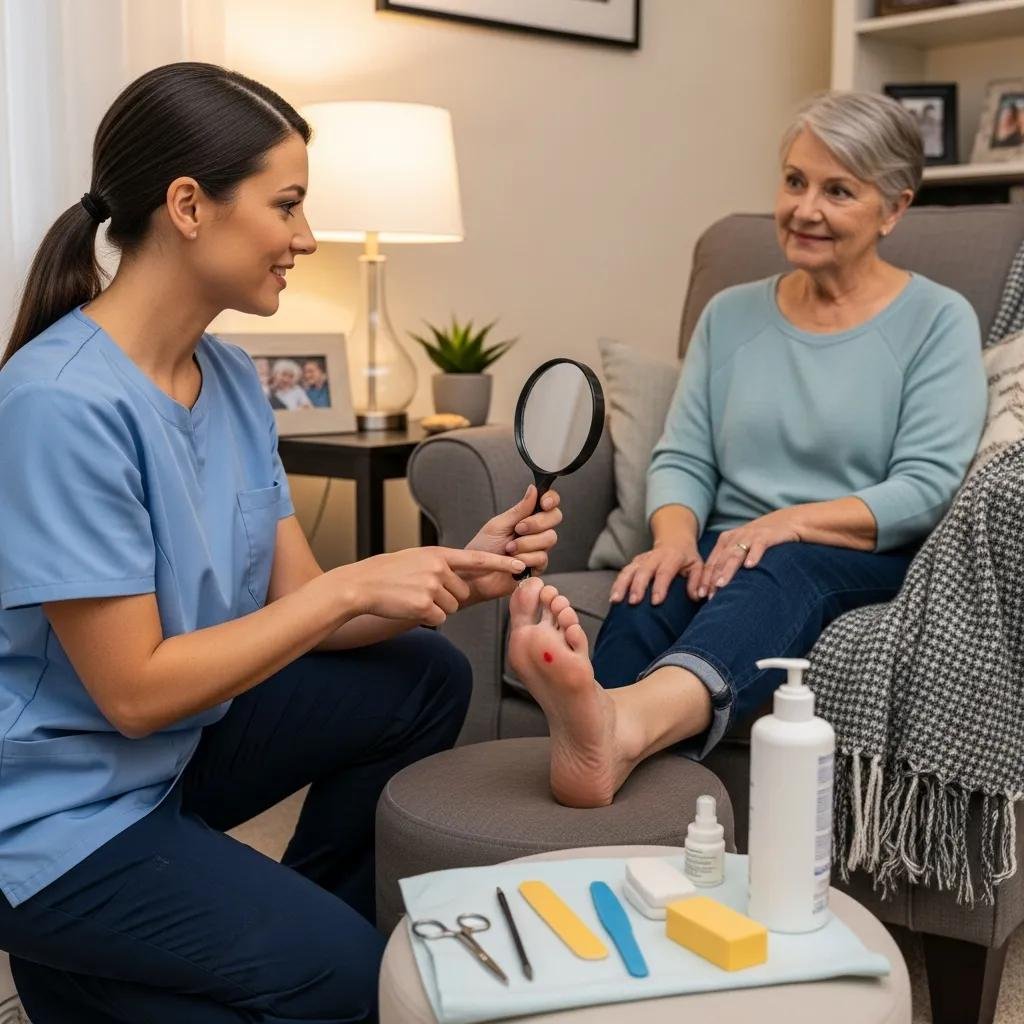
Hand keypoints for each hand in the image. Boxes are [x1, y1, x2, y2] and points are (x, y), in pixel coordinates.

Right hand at [339, 546, 524, 625]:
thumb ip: (442, 565)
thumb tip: (461, 577)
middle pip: (463, 592)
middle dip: (448, 597)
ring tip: (414, 597)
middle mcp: (439, 568)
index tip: (520, 566)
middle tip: (423, 592)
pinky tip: (411, 607)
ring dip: (437, 608)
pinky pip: (439, 618)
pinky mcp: (425, 605)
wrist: (363, 585)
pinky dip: (427, 618)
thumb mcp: (418, 559)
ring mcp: (432, 587)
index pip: (478, 559)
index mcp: (439, 554)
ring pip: (452, 607)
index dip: (501, 564)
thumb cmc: (389, 573)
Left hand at [463, 484, 562, 603]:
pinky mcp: (537, 566)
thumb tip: (533, 489)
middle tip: (518, 529)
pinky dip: (525, 558)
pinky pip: (542, 558)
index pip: (549, 503)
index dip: (551, 500)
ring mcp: (538, 548)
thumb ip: (519, 509)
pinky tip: (513, 561)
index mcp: (526, 517)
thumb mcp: (498, 525)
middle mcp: (535, 531)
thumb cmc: (482, 549)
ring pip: (549, 538)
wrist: (474, 575)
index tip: (544, 503)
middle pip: (554, 518)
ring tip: (509, 549)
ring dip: (527, 543)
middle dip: (536, 523)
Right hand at [611, 542, 704, 605]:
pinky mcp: (634, 563)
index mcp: (673, 556)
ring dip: (621, 585)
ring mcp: (642, 559)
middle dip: (637, 586)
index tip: (656, 602)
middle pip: (643, 570)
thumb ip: (698, 580)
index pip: (665, 572)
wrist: (674, 540)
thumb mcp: (698, 566)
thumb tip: (697, 596)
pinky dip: (617, 585)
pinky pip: (623, 573)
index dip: (660, 586)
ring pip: (628, 570)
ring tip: (616, 600)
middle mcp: (654, 556)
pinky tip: (613, 598)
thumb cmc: (688, 558)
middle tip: (634, 602)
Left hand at [698, 510, 801, 599]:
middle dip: (712, 579)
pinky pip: (758, 546)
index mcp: (726, 541)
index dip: (705, 579)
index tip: (700, 595)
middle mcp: (735, 537)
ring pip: (735, 554)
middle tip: (708, 595)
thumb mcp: (743, 547)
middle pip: (720, 560)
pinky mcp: (767, 536)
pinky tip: (750, 566)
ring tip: (721, 584)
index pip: (712, 562)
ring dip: (727, 570)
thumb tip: (718, 587)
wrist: (790, 521)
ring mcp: (750, 536)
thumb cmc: (763, 539)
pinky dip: (753, 556)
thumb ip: (731, 561)